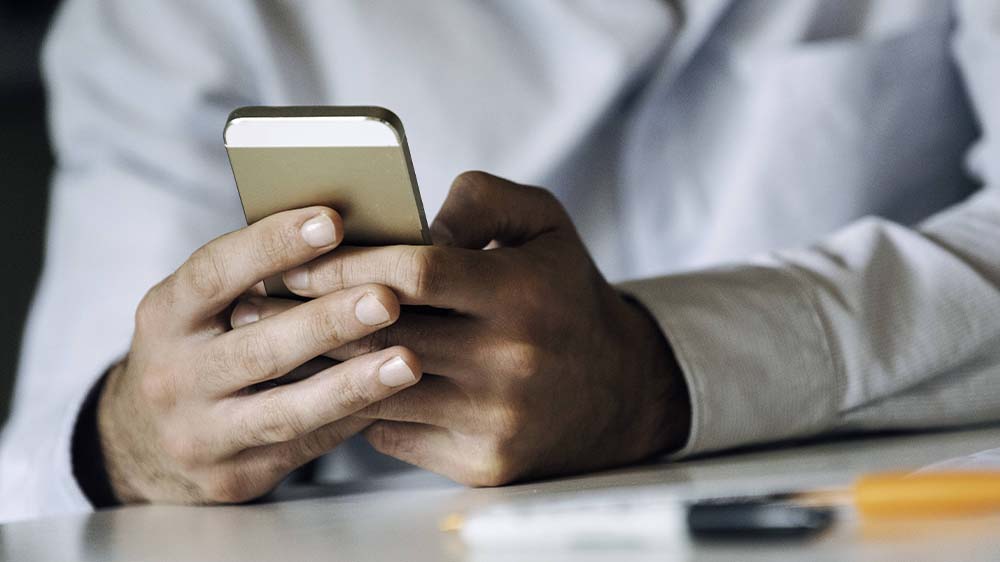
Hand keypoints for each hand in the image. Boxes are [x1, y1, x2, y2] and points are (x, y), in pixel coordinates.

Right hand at [98, 207, 421, 503]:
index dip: (272, 245)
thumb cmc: (199, 349)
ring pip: (285, 410)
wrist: (146, 443)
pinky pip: (305, 446)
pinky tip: (394, 399)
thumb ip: (254, 276)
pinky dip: (352, 419)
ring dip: (352, 384)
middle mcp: (173, 377)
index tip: (332, 221)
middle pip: (258, 348)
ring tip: (408, 361)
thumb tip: (345, 231)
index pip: (214, 273)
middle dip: (327, 322)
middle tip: (387, 298)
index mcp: (166, 316)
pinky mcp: (233, 477)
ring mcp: (200, 434)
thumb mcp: (201, 308)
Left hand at [246, 172, 690, 485]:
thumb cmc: (565, 296)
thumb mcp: (545, 224)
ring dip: (318, 366)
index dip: (344, 263)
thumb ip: (483, 197)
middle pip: (383, 335)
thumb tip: (415, 221)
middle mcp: (510, 360)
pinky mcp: (483, 464)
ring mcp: (495, 419)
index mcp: (522, 293)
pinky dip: (360, 408)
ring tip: (272, 343)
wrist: (617, 390)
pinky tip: (330, 387)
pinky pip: (395, 434)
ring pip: (379, 389)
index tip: (291, 258)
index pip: (414, 272)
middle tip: (254, 301)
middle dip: (307, 315)